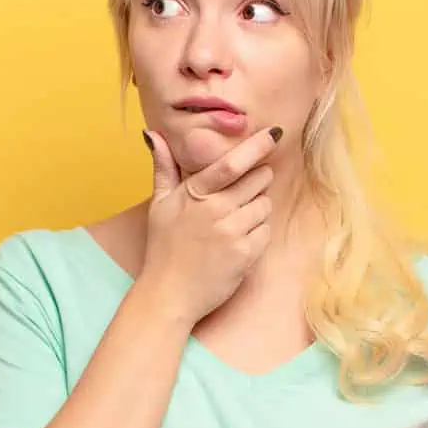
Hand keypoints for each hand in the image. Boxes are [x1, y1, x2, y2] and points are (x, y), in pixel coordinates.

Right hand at [138, 125, 280, 322]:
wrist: (169, 294)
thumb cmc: (163, 248)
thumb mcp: (160, 204)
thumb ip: (163, 167)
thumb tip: (154, 133)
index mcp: (195, 194)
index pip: (231, 163)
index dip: (256, 146)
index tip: (274, 134)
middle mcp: (215, 210)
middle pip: (258, 180)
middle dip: (259, 180)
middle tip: (244, 191)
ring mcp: (232, 233)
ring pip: (265, 205)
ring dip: (258, 209)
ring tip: (236, 221)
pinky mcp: (245, 255)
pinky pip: (266, 231)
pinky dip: (258, 233)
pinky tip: (239, 241)